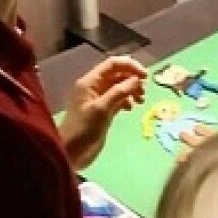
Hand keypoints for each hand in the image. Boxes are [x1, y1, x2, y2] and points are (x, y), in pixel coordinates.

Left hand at [58, 55, 144, 169]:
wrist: (72, 152)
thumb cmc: (83, 129)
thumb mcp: (101, 109)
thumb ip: (119, 92)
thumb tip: (136, 80)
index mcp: (90, 82)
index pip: (112, 64)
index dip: (130, 66)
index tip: (145, 76)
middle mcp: (95, 87)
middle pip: (117, 74)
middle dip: (132, 79)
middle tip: (144, 91)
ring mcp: (99, 99)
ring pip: (119, 87)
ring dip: (132, 90)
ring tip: (141, 101)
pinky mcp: (104, 111)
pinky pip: (118, 99)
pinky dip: (127, 101)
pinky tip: (130, 109)